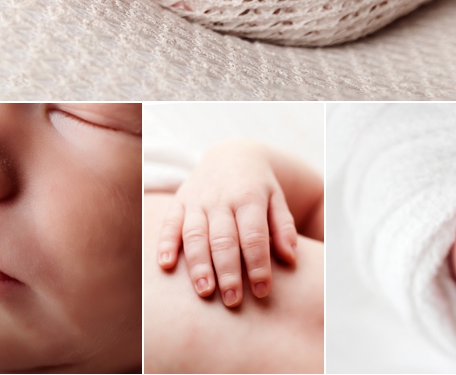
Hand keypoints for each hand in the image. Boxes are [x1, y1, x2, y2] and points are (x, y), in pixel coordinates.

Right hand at [156, 140, 298, 306]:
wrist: (231, 154)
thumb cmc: (258, 186)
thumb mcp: (277, 199)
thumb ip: (283, 227)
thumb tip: (290, 258)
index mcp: (249, 197)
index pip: (254, 235)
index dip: (258, 264)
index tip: (262, 291)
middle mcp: (221, 198)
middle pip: (223, 238)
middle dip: (227, 271)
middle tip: (233, 300)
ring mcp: (197, 199)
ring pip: (195, 233)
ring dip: (198, 264)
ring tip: (204, 291)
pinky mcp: (179, 200)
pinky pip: (170, 222)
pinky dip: (165, 243)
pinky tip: (166, 265)